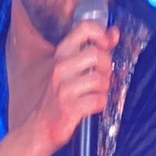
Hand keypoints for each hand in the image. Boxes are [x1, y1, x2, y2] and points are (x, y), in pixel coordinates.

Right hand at [31, 18, 119, 149]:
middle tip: (101, 78)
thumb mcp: (73, 67)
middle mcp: (61, 67)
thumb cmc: (61, 96)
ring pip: (100, 79)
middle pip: (98, 54)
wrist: (41, 127)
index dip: (102, 34)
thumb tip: (114, 32)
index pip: (84, 28)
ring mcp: (64, 87)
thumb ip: (94, 48)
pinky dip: (100, 104)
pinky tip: (92, 106)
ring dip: (104, 89)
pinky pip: (99, 100)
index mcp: (62, 53)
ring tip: (95, 94)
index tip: (107, 45)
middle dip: (107, 68)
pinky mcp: (70, 107)